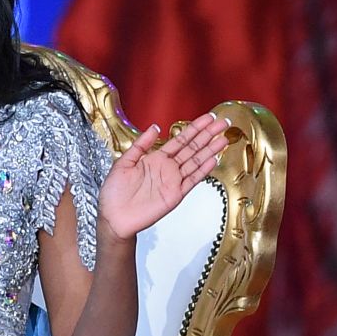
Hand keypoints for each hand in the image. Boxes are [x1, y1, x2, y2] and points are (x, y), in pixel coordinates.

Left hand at [97, 112, 229, 240]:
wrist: (113, 217)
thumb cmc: (115, 192)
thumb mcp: (124, 162)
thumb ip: (141, 145)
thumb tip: (155, 127)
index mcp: (155, 159)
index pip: (180, 140)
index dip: (194, 128)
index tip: (208, 118)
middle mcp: (167, 168)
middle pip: (192, 148)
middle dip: (207, 135)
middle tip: (222, 123)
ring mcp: (173, 181)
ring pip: (195, 162)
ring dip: (209, 150)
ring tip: (223, 139)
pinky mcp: (175, 195)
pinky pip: (191, 181)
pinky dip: (202, 171)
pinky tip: (213, 160)